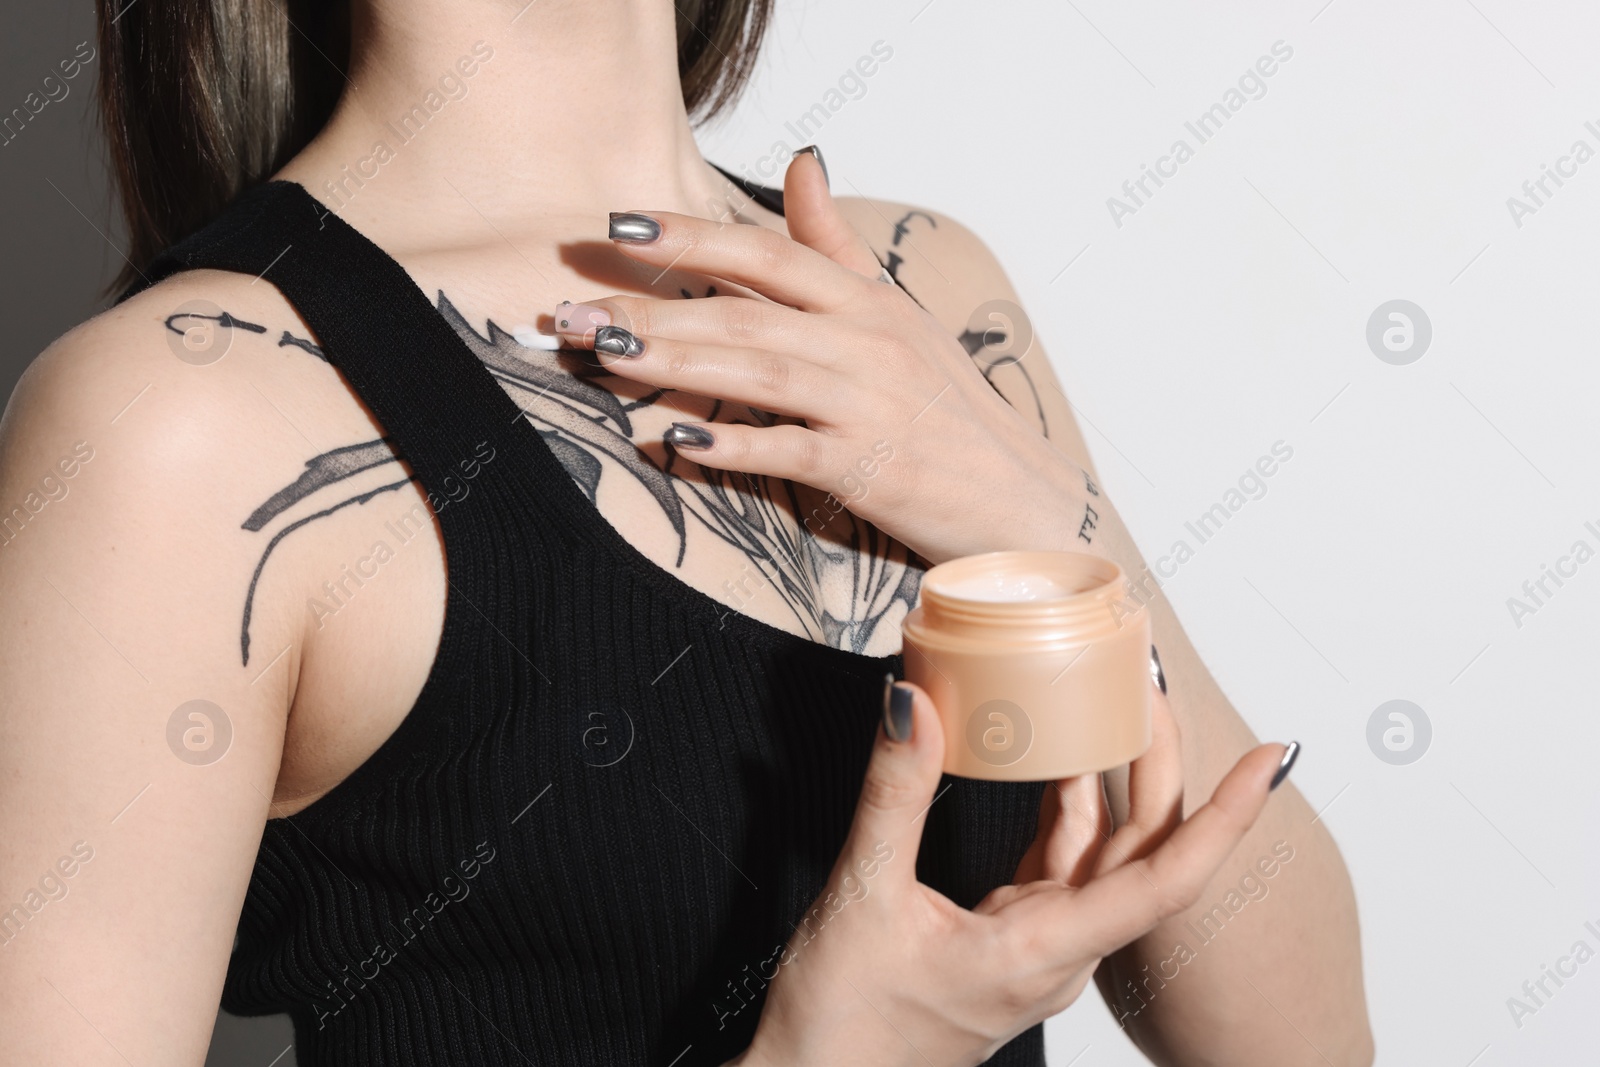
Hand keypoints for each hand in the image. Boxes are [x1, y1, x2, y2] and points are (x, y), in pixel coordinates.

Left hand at [553, 153, 1092, 564]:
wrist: (1020, 494)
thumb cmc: (948, 405)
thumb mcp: (898, 312)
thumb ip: (838, 244)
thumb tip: (803, 161)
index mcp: (865, 301)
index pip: (767, 252)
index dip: (691, 235)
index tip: (617, 224)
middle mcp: (864, 343)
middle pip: (743, 312)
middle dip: (653, 308)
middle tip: (574, 311)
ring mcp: (867, 405)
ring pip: (757, 371)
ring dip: (675, 362)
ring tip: (605, 353)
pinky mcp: (868, 470)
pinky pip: (789, 451)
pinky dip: (733, 445)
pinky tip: (675, 440)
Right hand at [732, 678, 1291, 1066]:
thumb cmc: (843, 1021)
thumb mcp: (863, 896)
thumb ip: (896, 794)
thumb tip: (914, 705)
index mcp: (1042, 952)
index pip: (1165, 880)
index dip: (1224, 817)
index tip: (1268, 761)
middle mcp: (1059, 953)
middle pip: (1140, 854)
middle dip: (1160, 768)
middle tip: (1155, 687)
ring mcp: (1037, 948)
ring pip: (1098, 855)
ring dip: (1108, 782)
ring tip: (1110, 705)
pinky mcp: (1009, 940)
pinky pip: (1056, 865)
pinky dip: (1061, 807)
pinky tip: (1052, 762)